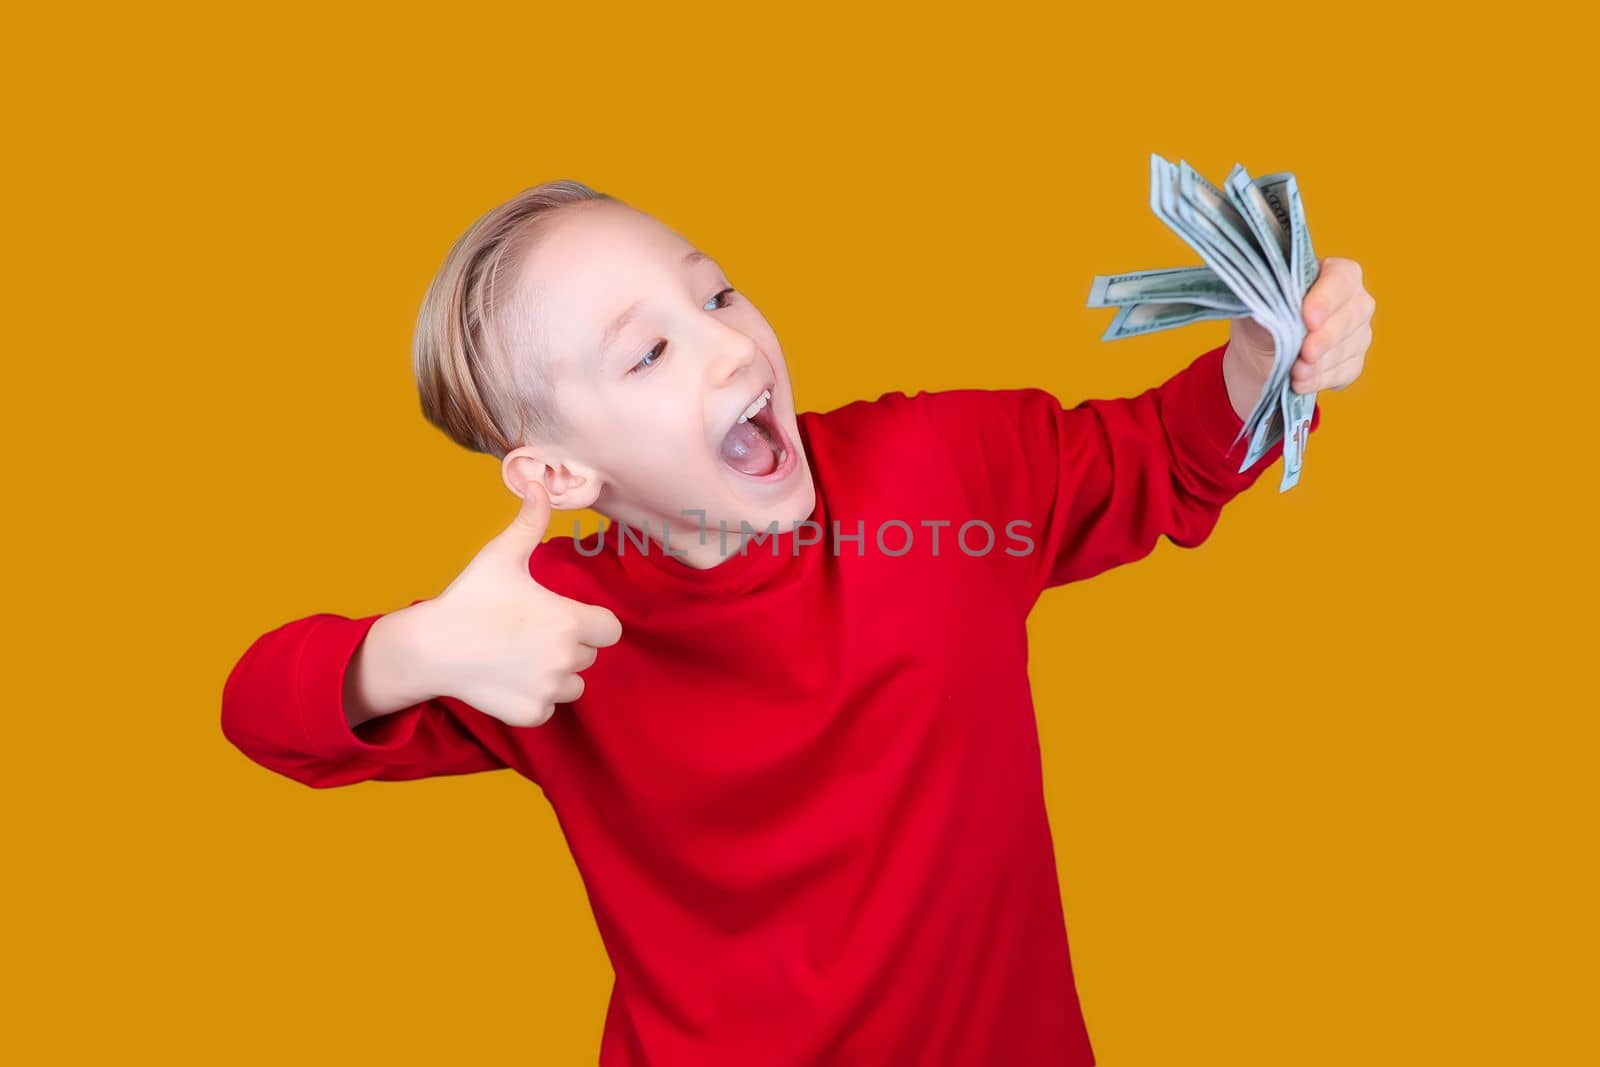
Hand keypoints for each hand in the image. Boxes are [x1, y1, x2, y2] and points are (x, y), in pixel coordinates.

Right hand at [414, 483, 622, 726]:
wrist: (430, 648)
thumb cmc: (469, 598)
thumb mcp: (501, 555)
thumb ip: (530, 521)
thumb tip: (539, 482)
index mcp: (570, 621)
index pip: (609, 629)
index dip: (590, 622)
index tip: (563, 616)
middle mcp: (567, 658)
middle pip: (589, 654)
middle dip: (568, 644)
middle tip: (529, 632)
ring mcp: (550, 689)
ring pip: (573, 684)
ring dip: (556, 673)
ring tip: (520, 655)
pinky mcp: (532, 713)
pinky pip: (549, 707)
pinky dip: (535, 697)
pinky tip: (508, 677)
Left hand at [1228, 256, 1375, 394]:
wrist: (1260, 354)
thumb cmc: (1260, 320)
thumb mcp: (1256, 307)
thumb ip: (1268, 301)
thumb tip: (1275, 309)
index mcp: (1330, 272)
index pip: (1342, 277)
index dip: (1327, 298)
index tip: (1308, 319)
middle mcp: (1352, 298)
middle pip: (1353, 314)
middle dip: (1326, 338)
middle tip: (1304, 354)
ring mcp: (1358, 330)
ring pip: (1351, 346)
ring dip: (1321, 363)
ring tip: (1294, 373)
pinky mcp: (1355, 359)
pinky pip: (1347, 370)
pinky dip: (1322, 379)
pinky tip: (1300, 383)